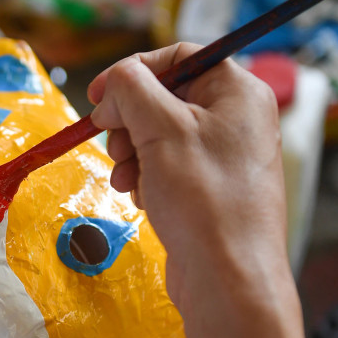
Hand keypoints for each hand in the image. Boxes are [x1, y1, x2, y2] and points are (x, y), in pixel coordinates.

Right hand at [88, 43, 287, 312]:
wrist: (227, 280)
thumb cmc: (204, 200)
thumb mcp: (161, 130)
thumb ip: (131, 89)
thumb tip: (113, 85)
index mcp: (238, 93)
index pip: (178, 58)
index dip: (133, 72)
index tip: (98, 95)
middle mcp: (236, 121)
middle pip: (165, 98)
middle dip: (129, 121)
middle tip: (113, 143)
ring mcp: (223, 159)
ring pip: (159, 136)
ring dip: (132, 154)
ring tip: (127, 179)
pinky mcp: (209, 190)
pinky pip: (166, 168)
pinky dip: (145, 177)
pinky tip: (142, 198)